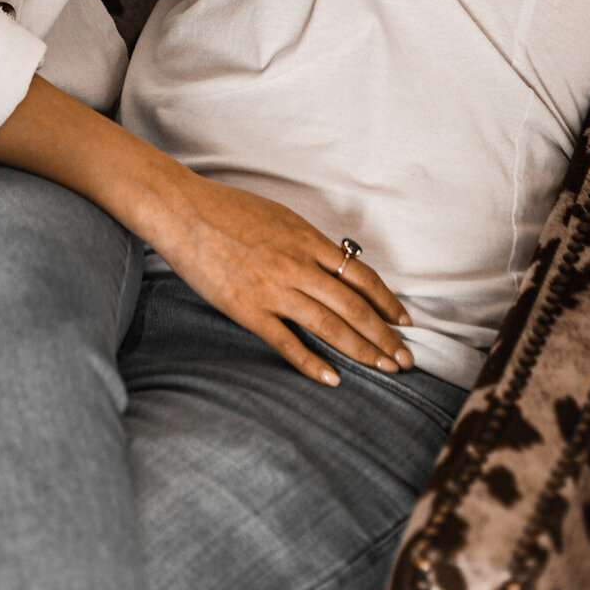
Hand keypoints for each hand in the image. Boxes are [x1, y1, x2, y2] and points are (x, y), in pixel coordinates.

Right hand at [156, 172, 413, 386]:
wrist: (184, 212)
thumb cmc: (229, 210)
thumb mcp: (280, 217)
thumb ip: (308, 244)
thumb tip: (334, 266)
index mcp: (307, 240)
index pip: (361, 277)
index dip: (388, 301)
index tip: (405, 321)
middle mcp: (298, 265)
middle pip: (354, 306)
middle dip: (384, 336)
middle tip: (405, 359)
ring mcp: (273, 289)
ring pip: (329, 326)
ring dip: (361, 351)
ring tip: (384, 370)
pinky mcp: (248, 309)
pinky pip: (286, 342)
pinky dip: (312, 363)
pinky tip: (332, 379)